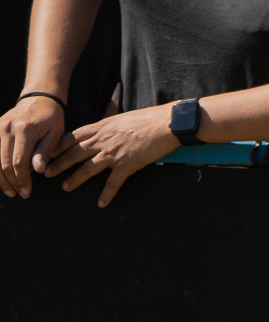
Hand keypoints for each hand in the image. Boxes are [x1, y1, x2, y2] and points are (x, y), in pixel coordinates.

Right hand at [0, 95, 65, 198]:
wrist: (39, 99)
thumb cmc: (51, 119)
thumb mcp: (55, 134)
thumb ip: (45, 152)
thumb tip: (38, 171)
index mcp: (24, 129)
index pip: (19, 162)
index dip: (22, 180)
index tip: (27, 191)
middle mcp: (7, 128)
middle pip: (3, 164)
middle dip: (11, 182)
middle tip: (19, 193)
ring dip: (0, 179)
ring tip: (10, 190)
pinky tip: (1, 179)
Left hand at [45, 104, 180, 206]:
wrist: (168, 123)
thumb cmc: (150, 119)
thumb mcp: (124, 118)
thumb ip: (110, 126)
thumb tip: (103, 131)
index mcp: (103, 127)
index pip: (74, 136)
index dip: (60, 145)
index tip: (50, 152)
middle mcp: (104, 140)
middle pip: (74, 153)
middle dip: (59, 164)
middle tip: (48, 173)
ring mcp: (113, 153)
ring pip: (87, 169)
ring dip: (75, 179)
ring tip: (66, 187)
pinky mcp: (126, 165)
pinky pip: (112, 183)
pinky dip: (107, 194)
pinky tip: (102, 203)